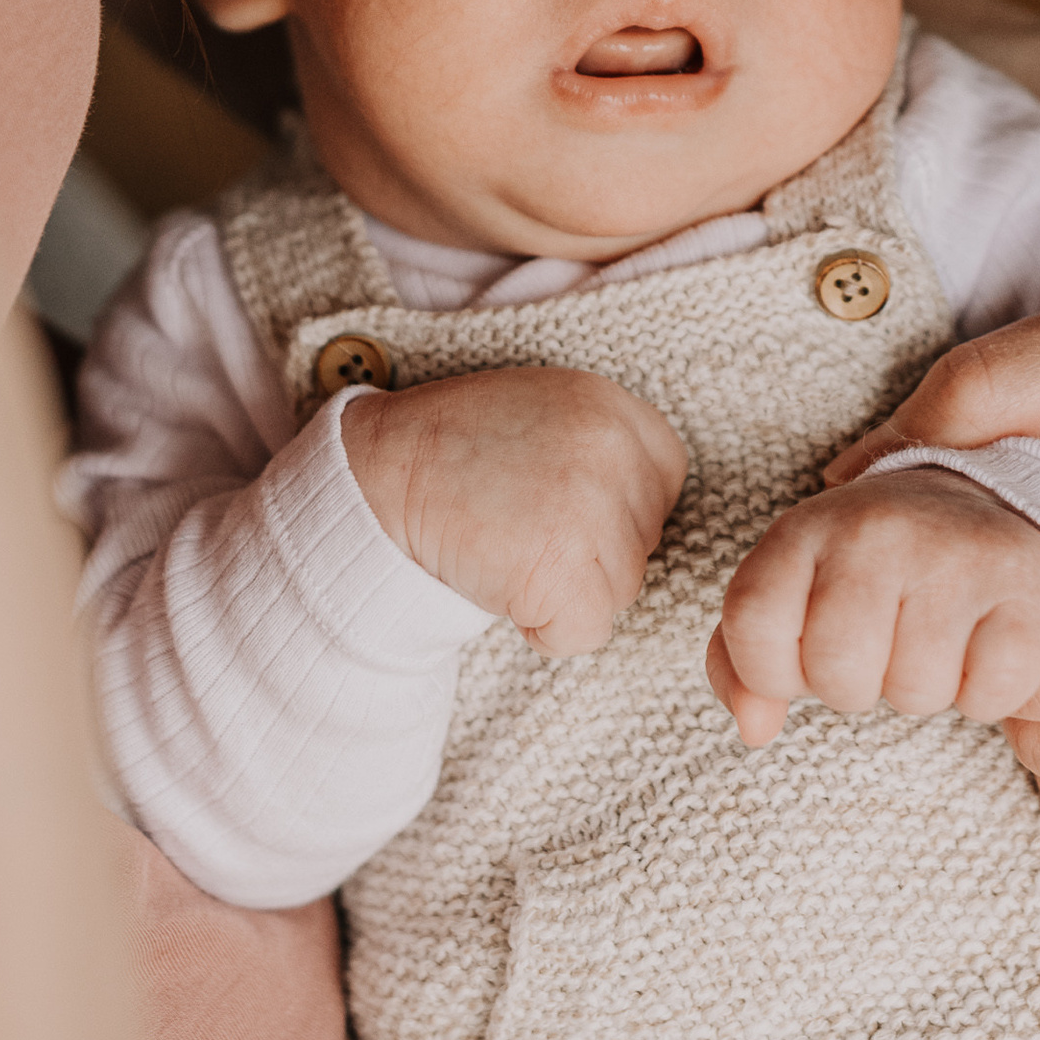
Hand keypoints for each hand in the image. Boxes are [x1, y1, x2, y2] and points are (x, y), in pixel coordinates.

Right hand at [342, 367, 686, 653]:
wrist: (375, 478)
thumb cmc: (452, 449)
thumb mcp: (544, 410)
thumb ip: (605, 448)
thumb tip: (648, 518)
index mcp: (613, 407)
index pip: (665, 481)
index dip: (618, 508)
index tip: (561, 508)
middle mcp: (612, 454)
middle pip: (644, 542)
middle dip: (591, 554)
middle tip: (520, 528)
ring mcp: (590, 513)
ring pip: (620, 591)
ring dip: (567, 592)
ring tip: (506, 550)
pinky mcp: (561, 572)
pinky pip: (586, 631)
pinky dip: (546, 630)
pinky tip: (502, 587)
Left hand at [708, 465, 1039, 749]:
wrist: (964, 504)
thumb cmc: (861, 573)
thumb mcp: (788, 595)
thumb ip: (742, 664)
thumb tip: (756, 730)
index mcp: (803, 529)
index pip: (753, 632)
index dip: (774, 671)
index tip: (805, 650)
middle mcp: (876, 529)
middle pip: (838, 675)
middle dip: (853, 688)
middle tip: (877, 649)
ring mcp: (954, 551)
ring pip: (917, 693)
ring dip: (920, 692)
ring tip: (927, 643)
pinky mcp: (1026, 581)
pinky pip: (991, 694)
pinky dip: (984, 697)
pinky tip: (977, 652)